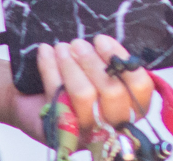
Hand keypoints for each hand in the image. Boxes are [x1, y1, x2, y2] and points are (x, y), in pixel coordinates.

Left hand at [5, 37, 154, 141]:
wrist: (31, 99)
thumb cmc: (75, 81)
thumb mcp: (101, 71)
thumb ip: (113, 64)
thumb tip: (109, 45)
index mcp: (131, 108)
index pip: (141, 87)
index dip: (122, 60)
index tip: (102, 40)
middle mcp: (114, 125)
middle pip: (113, 92)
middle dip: (93, 62)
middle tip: (78, 43)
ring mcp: (86, 131)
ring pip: (84, 95)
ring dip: (70, 65)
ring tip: (62, 47)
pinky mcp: (59, 132)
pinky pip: (57, 97)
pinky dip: (50, 70)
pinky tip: (45, 51)